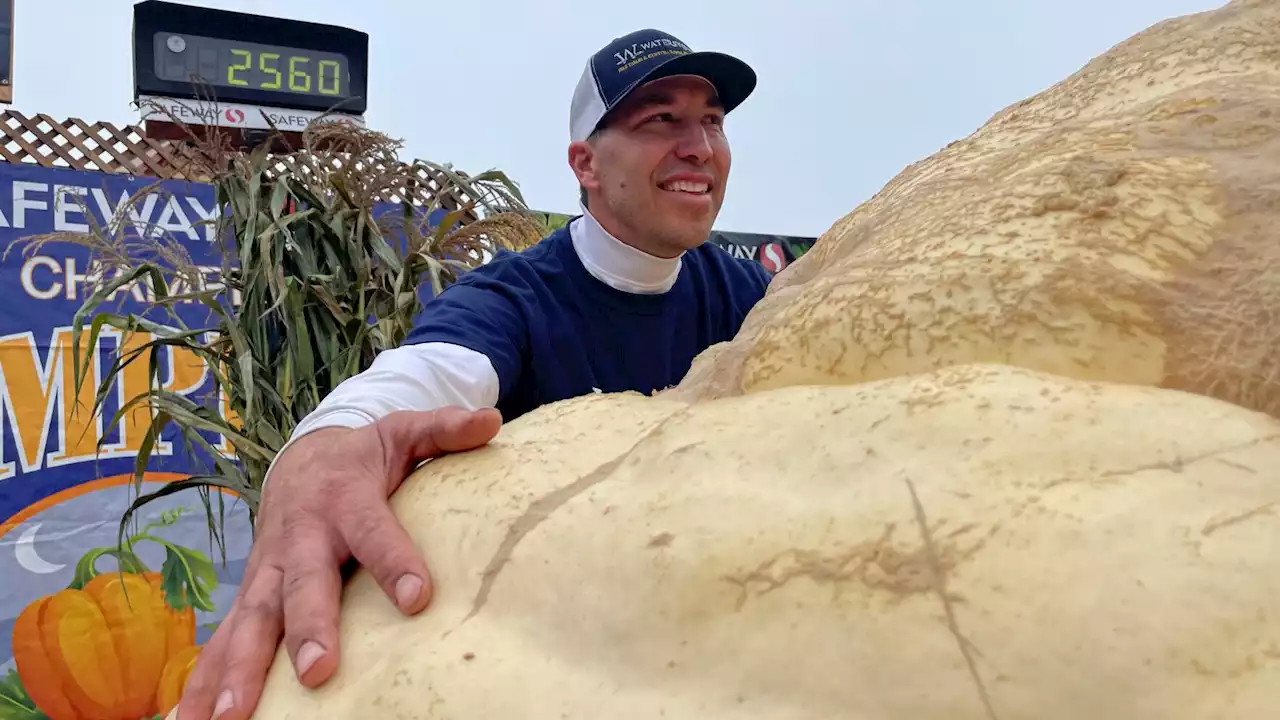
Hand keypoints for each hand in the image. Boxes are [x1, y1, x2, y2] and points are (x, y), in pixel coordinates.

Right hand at [172, 406, 502, 719]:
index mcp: (344, 500)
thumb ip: (444, 430)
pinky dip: (202, 682)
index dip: (394, 561)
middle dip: (308, 628)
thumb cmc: (363, 458)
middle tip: (318, 671)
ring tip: (228, 719)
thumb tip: (490, 419)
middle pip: (302, 586)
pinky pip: (223, 642)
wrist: (300, 460)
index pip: (373, 531)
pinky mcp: (250, 597)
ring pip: (251, 621)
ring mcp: (268, 572)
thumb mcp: (403, 433)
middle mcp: (300, 538)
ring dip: (239, 669)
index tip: (418, 597)